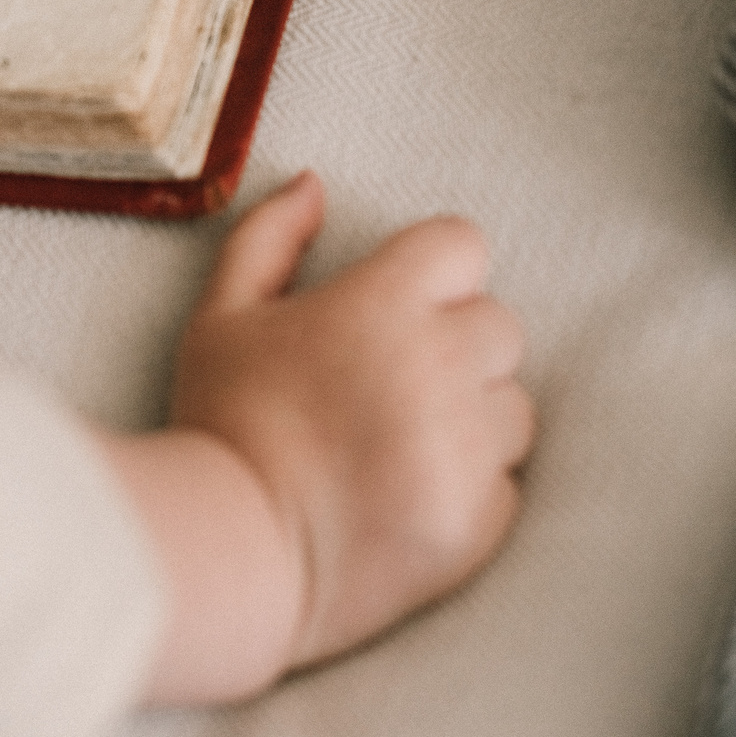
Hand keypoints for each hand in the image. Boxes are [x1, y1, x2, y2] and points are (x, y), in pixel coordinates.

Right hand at [100, 173, 533, 705]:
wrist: (230, 552)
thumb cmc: (221, 423)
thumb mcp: (221, 316)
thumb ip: (269, 239)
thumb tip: (315, 184)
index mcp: (380, 304)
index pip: (462, 246)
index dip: (432, 273)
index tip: (395, 309)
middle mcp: (438, 365)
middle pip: (499, 324)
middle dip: (454, 345)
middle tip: (387, 385)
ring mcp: (465, 446)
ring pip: (514, 406)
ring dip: (472, 417)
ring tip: (400, 445)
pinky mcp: (480, 518)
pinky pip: (508, 482)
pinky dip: (470, 487)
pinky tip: (406, 496)